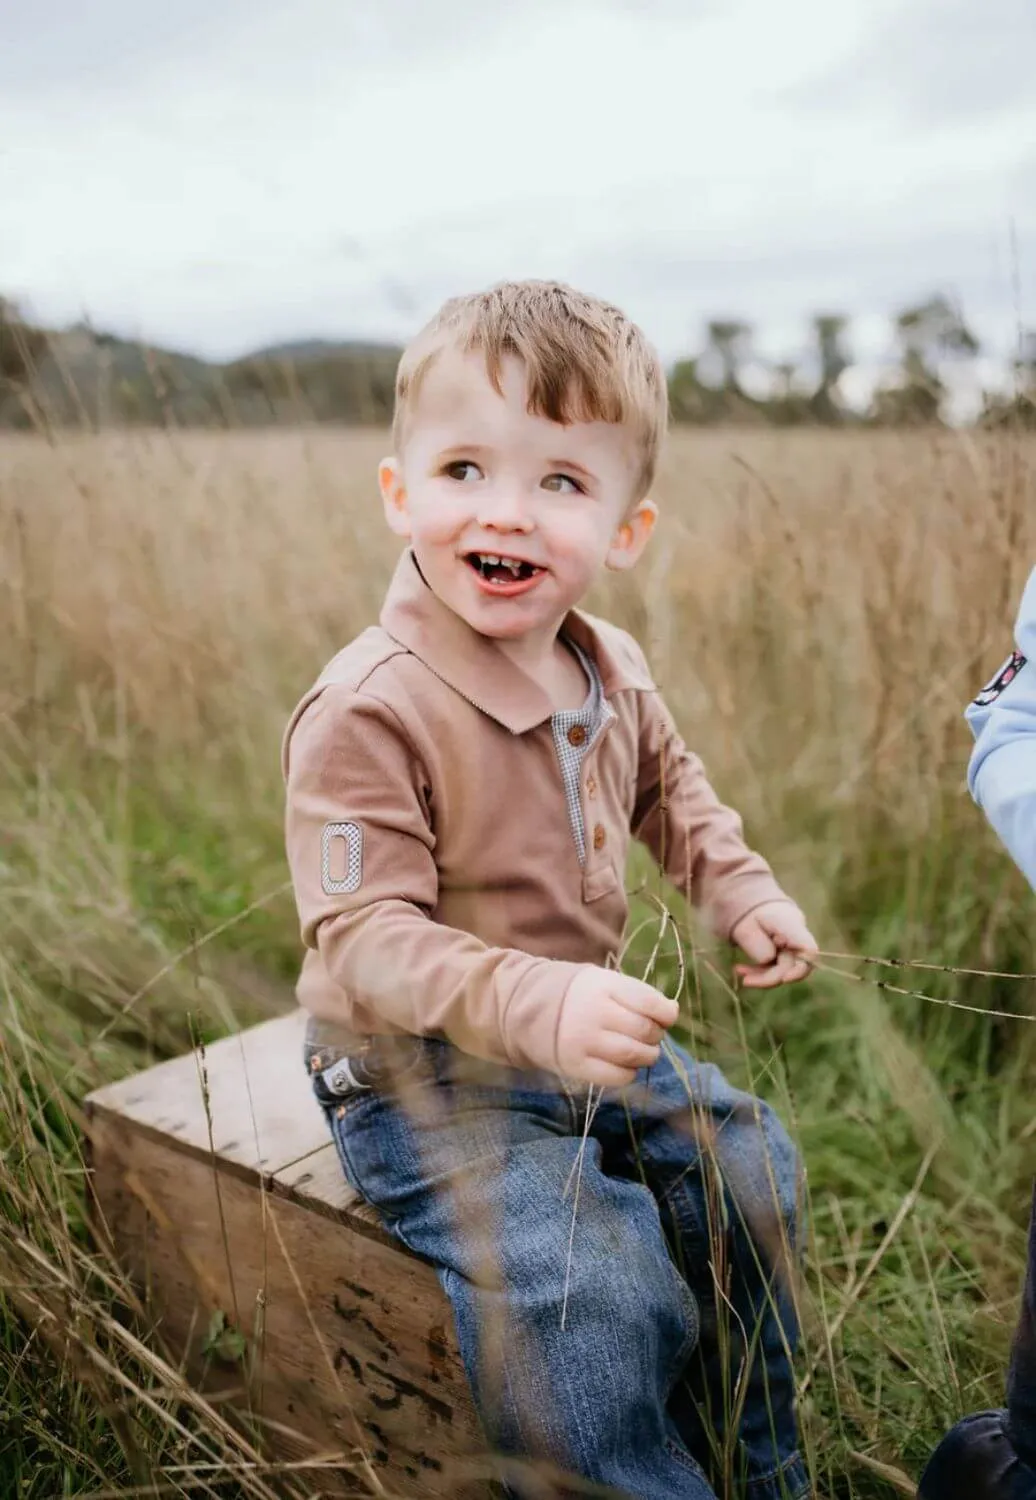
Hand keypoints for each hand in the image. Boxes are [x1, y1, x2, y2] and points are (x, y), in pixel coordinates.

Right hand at [556, 967, 678, 1087]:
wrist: (532, 1011)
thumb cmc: (580, 996)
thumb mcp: (605, 983)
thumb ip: (638, 995)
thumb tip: (672, 1012)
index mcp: (603, 986)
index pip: (648, 1001)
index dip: (666, 1013)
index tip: (666, 1016)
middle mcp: (594, 1012)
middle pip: (644, 1030)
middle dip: (656, 1035)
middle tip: (650, 1034)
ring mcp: (584, 1041)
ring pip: (633, 1054)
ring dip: (648, 1055)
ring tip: (643, 1050)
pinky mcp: (576, 1066)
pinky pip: (617, 1077)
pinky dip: (630, 1073)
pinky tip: (626, 1064)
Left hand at [730, 902, 816, 989]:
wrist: (740, 891)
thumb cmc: (742, 908)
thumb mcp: (744, 928)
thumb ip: (759, 946)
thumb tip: (768, 961)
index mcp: (790, 924)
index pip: (809, 951)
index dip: (800, 970)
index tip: (783, 979)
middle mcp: (795, 933)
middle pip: (794, 964)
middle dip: (770, 977)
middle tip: (745, 980)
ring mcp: (789, 940)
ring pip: (783, 967)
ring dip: (762, 975)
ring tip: (738, 971)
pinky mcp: (781, 945)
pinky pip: (775, 963)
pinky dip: (760, 968)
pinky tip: (741, 969)